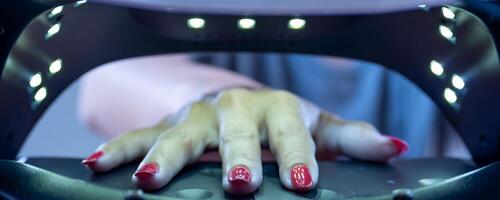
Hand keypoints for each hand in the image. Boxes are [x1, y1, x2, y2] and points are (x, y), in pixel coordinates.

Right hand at [82, 88, 407, 194]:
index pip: (291, 130)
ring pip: (179, 133)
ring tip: (151, 180)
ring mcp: (198, 117)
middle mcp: (236, 110)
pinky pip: (138, 134)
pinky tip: (98, 167)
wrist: (245, 103)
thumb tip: (397, 149)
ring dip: (165, 154)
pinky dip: (120, 148)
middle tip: (238, 184)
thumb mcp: (321, 126)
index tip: (303, 180)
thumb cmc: (286, 122)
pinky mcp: (168, 124)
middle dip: (235, 157)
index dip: (298, 153)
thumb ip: (353, 139)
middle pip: (235, 133)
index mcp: (279, 109)